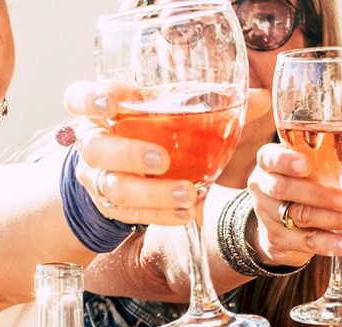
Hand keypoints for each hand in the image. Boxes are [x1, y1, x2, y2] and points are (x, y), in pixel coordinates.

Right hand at [63, 81, 274, 225]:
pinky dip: (160, 215)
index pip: (80, 98)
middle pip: (96, 148)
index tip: (110, 103)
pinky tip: (187, 214)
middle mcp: (92, 141)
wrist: (124, 170)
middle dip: (129, 155)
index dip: (89, 100)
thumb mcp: (172, 110)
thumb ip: (214, 102)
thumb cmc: (152, 129)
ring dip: (152, 194)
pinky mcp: (108, 206)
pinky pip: (129, 215)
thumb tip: (261, 97)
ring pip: (113, 188)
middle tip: (162, 160)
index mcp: (101, 109)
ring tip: (189, 195)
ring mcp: (96, 177)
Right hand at [247, 144, 341, 265]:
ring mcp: (269, 215)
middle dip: (319, 195)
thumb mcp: (319, 179)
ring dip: (337, 219)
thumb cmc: (303, 190)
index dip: (285, 160)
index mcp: (270, 164)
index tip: (305, 165)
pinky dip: (329, 243)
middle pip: (286, 189)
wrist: (279, 228)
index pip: (270, 158)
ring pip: (301, 216)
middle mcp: (264, 187)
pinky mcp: (278, 239)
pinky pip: (306, 241)